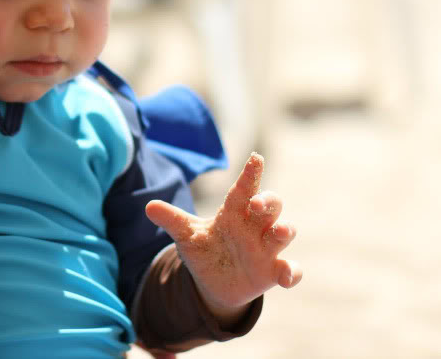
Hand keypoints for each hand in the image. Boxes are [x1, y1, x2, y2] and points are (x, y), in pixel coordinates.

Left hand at [145, 153, 301, 314]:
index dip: (251, 173)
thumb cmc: (205, 249)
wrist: (214, 282)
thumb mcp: (187, 235)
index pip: (244, 188)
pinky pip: (291, 270)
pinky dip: (291, 272)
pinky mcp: (273, 271)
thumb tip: (148, 207)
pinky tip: (285, 278)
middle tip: (256, 203)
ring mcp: (267, 248)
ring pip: (284, 232)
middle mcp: (255, 226)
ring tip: (280, 231)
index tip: (256, 158)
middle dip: (268, 201)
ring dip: (284, 230)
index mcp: (234, 211)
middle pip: (271, 205)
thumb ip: (172, 220)